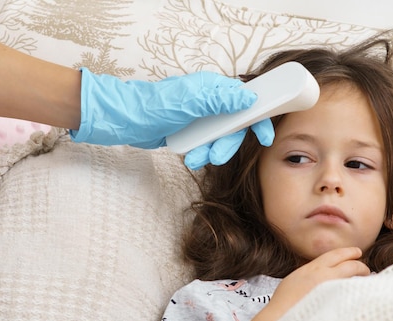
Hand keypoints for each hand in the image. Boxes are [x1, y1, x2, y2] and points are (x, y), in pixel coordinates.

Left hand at [69, 68, 273, 163]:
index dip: (258, 118)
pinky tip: (190, 157)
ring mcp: (202, 117)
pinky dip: (202, 153)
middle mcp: (211, 101)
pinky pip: (207, 144)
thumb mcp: (190, 103)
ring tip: (195, 160)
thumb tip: (248, 99)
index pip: (246, 101)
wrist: (127, 120)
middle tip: (216, 158)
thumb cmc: (154, 106)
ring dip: (211, 152)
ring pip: (221, 138)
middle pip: (235, 126)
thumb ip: (220, 101)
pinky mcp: (193, 130)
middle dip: (226, 144)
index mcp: (213, 88)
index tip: (264, 138)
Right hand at [244, 247, 369, 320]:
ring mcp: (328, 289)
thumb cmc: (283, 306)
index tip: (356, 253)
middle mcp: (321, 276)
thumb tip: (324, 275)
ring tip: (366, 282)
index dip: (347, 253)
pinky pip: (350, 293)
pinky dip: (356, 291)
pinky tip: (359, 296)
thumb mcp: (294, 282)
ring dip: (360, 277)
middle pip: (347, 263)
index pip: (334, 255)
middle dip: (359, 264)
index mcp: (310, 269)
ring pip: (351, 277)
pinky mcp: (333, 303)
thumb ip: (309, 276)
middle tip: (366, 269)